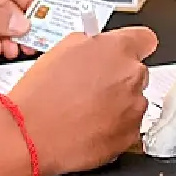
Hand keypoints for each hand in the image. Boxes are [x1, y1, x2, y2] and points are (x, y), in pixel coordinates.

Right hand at [8, 27, 154, 175]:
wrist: (30, 134)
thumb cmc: (40, 94)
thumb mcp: (62, 49)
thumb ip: (92, 43)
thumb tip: (99, 46)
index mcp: (118, 50)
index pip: (146, 39)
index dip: (134, 46)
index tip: (126, 53)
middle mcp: (132, 77)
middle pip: (137, 73)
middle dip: (119, 78)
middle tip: (92, 87)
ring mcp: (134, 108)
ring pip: (133, 101)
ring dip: (117, 104)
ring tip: (86, 110)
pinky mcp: (130, 136)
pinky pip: (128, 127)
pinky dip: (114, 127)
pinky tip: (89, 126)